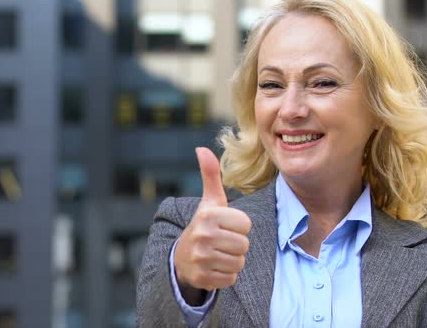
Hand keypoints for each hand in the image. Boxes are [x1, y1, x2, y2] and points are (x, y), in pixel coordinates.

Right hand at [174, 147, 251, 294]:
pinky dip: (225, 275)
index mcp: (208, 215)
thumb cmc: (204, 225)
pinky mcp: (202, 278)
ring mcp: (200, 258)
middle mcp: (202, 236)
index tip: (225, 226)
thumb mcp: (209, 201)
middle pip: (244, 245)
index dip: (239, 226)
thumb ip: (210, 175)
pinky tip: (214, 267)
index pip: (246, 224)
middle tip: (222, 242)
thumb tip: (201, 149)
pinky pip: (231, 278)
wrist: (181, 258)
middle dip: (237, 245)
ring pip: (239, 262)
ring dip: (232, 260)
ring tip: (218, 253)